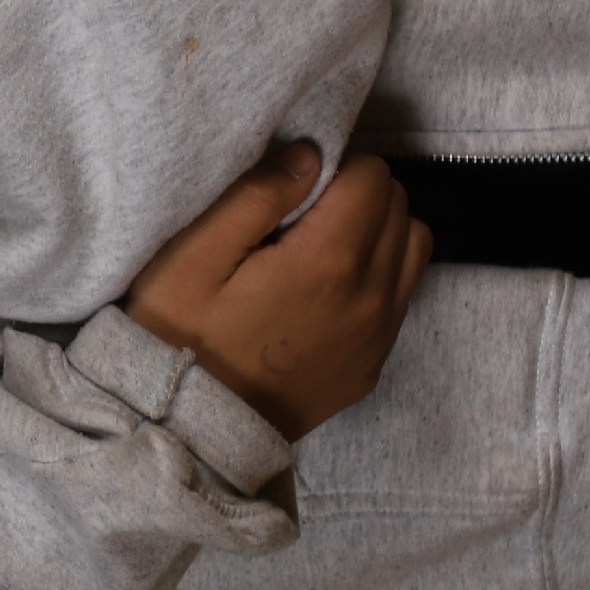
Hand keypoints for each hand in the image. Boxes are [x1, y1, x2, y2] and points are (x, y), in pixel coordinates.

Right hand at [120, 143, 432, 440]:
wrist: (187, 432)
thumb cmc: (176, 338)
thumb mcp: (192, 257)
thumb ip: (255, 197)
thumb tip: (308, 156)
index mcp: (328, 261)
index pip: (372, 176)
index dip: (333, 166)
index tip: (292, 187)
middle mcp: (370, 296)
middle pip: (399, 206)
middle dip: (357, 194)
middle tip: (299, 214)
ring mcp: (377, 336)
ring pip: (413, 248)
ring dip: (378, 232)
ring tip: (320, 246)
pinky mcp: (372, 365)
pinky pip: (400, 297)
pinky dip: (377, 277)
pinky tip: (323, 292)